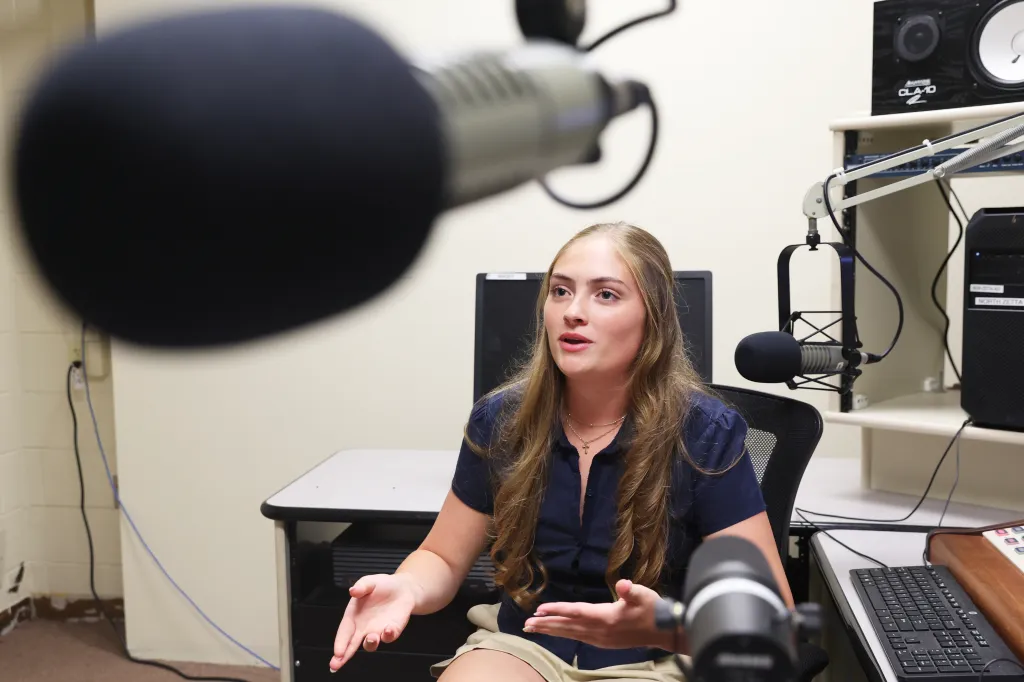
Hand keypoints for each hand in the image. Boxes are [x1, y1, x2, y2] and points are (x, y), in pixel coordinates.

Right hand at [329, 574, 417, 671]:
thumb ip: (362, 586)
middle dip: (344, 656)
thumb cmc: (382, 585)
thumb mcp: (370, 581)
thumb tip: (353, 591)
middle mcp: (363, 627)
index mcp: (353, 616)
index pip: (344, 632)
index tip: (337, 652)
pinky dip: (388, 635)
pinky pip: (389, 636)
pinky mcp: (392, 630)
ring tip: (371, 638)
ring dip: (370, 643)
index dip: (340, 642)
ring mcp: (378, 631)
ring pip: (370, 643)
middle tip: (336, 665)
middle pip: (351, 644)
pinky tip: (388, 630)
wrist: (403, 588)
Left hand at [523, 579, 666, 649]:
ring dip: (551, 631)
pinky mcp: (604, 641)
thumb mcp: (644, 595)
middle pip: (567, 626)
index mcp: (606, 617)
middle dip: (546, 625)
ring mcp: (601, 638)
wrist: (665, 631)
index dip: (557, 610)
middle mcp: (600, 630)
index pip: (576, 612)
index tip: (539, 610)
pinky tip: (557, 632)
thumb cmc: (653, 609)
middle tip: (526, 625)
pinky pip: (578, 637)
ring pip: (570, 634)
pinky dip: (564, 634)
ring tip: (534, 629)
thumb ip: (632, 590)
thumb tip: (624, 585)